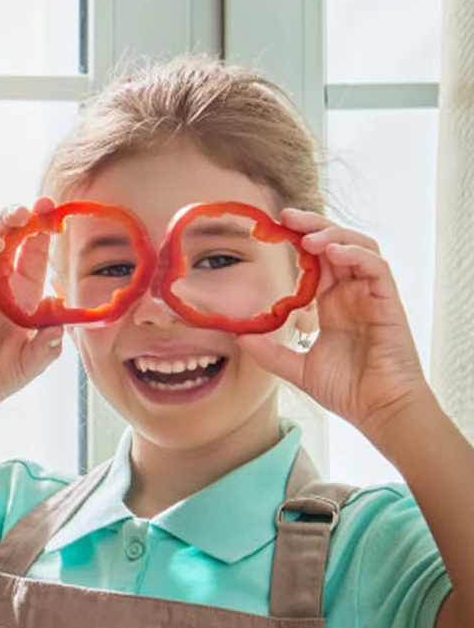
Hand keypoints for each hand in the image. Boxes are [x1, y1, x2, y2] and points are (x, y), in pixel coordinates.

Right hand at [0, 199, 65, 417]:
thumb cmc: (0, 373)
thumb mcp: (30, 364)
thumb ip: (47, 348)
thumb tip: (60, 330)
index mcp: (23, 288)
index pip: (34, 247)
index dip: (41, 225)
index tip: (49, 209)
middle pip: (4, 231)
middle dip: (12, 216)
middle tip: (22, 214)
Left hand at [240, 209, 432, 439]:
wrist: (377, 410)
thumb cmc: (346, 390)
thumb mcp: (296, 369)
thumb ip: (270, 352)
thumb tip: (238, 337)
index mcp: (331, 303)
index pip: (316, 260)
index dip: (298, 241)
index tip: (273, 228)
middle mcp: (352, 294)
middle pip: (336, 244)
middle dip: (313, 226)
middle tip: (286, 217)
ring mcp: (371, 296)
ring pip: (359, 247)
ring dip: (334, 235)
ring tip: (308, 236)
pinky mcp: (389, 303)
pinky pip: (376, 268)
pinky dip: (356, 255)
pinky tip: (334, 253)